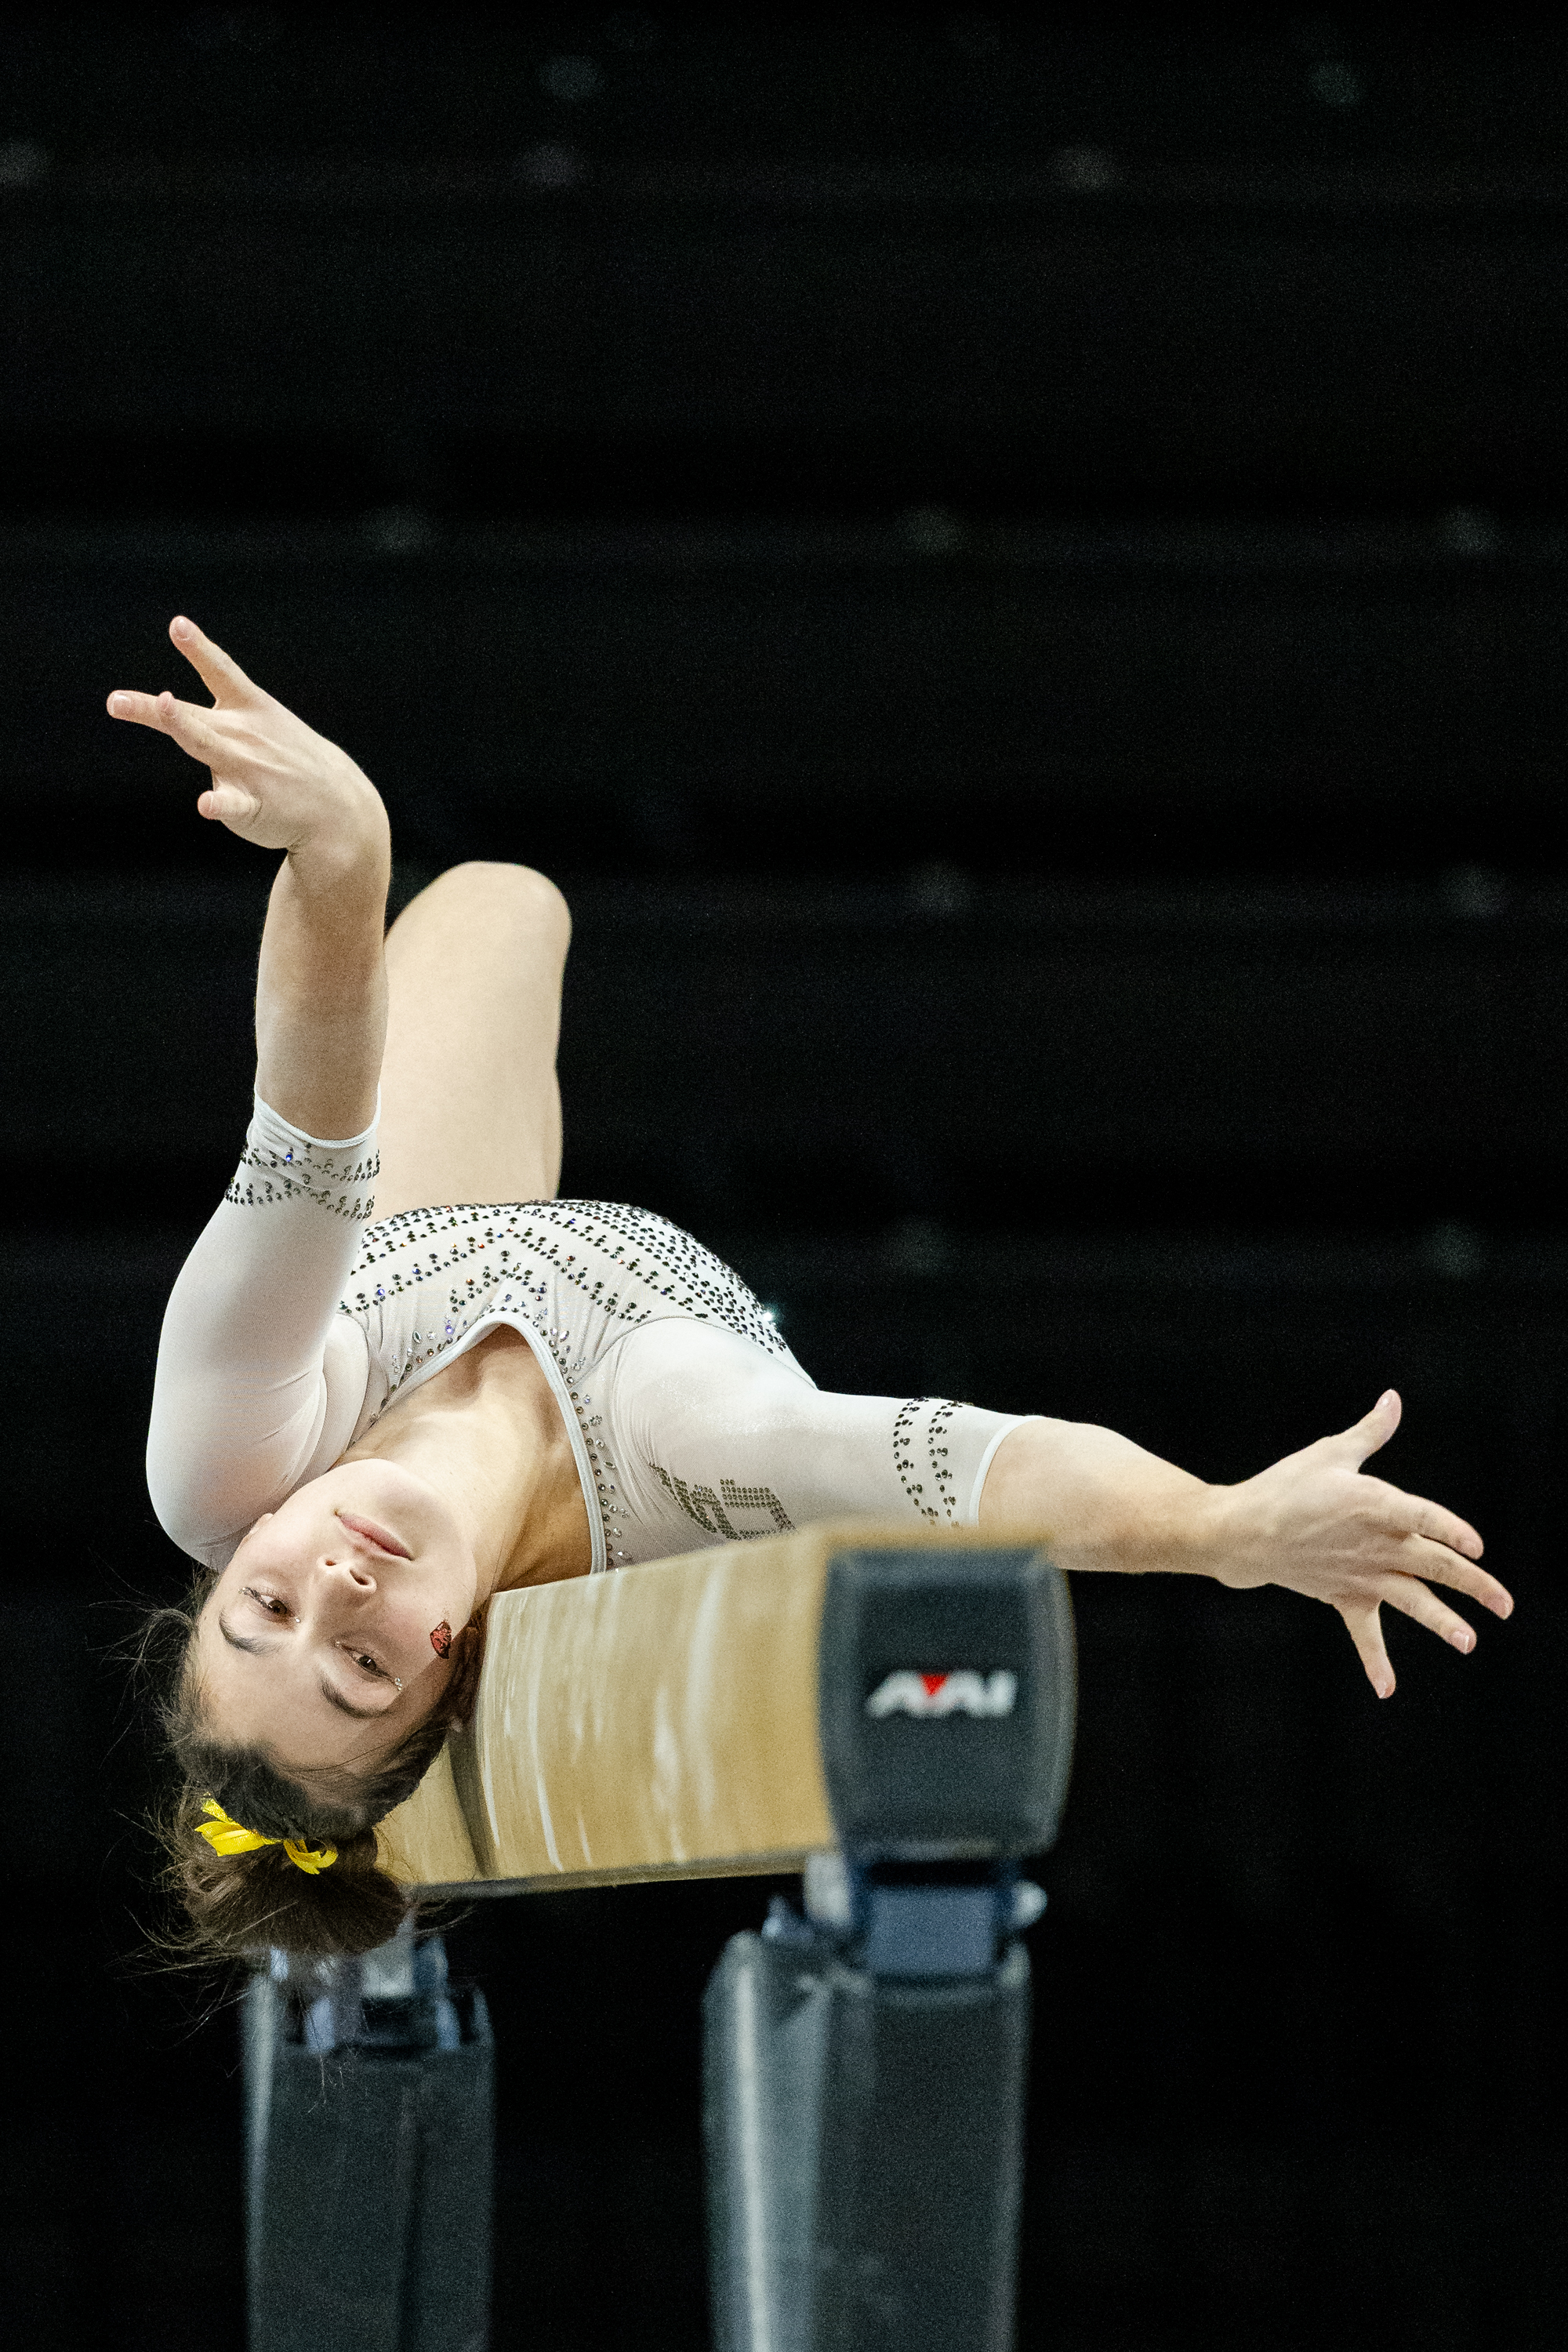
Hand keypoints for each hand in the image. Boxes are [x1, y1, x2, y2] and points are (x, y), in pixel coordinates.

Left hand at [107, 616, 387, 864]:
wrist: (338, 806)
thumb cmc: (291, 762)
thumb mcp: (263, 725)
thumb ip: (213, 714)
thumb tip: (164, 709)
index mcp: (248, 710)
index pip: (221, 673)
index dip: (199, 648)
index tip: (178, 625)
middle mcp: (242, 735)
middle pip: (190, 717)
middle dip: (157, 708)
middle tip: (115, 701)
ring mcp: (246, 769)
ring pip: (206, 747)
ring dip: (183, 727)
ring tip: (162, 704)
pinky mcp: (252, 806)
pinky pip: (232, 804)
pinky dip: (219, 804)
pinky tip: (207, 806)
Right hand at [1204, 1390, 1509, 1696]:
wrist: (1242, 1530)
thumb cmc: (1286, 1485)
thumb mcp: (1330, 1453)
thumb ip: (1371, 1432)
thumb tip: (1394, 1399)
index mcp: (1371, 1503)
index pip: (1421, 1516)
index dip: (1450, 1528)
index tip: (1477, 1545)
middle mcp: (1372, 1544)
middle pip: (1431, 1564)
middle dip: (1471, 1583)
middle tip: (1504, 1603)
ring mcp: (1359, 1575)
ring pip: (1409, 1600)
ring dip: (1441, 1622)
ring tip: (1470, 1641)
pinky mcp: (1343, 1596)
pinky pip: (1363, 1633)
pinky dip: (1375, 1661)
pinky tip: (1387, 1689)